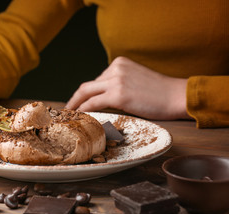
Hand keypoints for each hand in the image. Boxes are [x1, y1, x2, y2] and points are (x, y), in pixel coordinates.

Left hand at [66, 56, 190, 119]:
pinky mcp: (119, 94)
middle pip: (87, 85)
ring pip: (87, 93)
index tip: (79, 103)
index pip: (97, 81)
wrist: (177, 96)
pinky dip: (83, 110)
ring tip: (70, 116)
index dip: (86, 94)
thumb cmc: (160, 92)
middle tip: (67, 110)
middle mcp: (115, 68)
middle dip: (75, 99)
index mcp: (119, 63)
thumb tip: (104, 97)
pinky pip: (93, 103)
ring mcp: (116, 80)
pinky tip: (79, 117)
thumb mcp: (136, 80)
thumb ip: (120, 83)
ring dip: (76, 106)